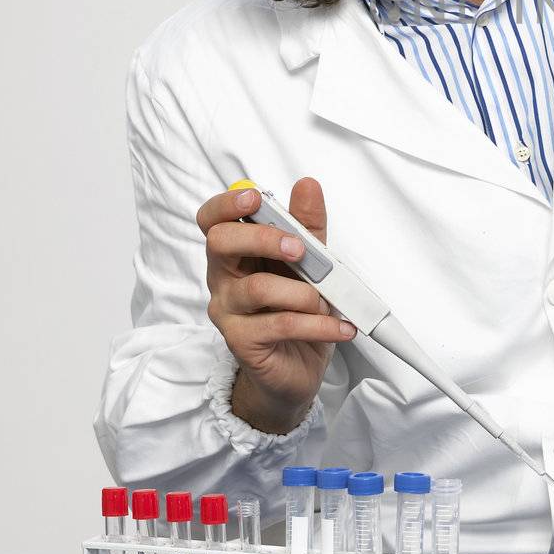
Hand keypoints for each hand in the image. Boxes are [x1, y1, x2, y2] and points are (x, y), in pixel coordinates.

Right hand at [197, 177, 355, 433]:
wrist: (296, 368)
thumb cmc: (296, 308)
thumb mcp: (309, 261)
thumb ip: (306, 225)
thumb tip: (307, 185)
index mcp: (235, 252)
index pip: (212, 219)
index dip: (227, 204)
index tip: (256, 197)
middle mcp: (223, 278)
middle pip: (221, 243)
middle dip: (264, 238)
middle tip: (299, 249)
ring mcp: (228, 311)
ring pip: (257, 288)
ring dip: (303, 292)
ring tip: (327, 301)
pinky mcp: (241, 342)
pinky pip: (281, 325)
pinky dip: (319, 324)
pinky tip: (341, 327)